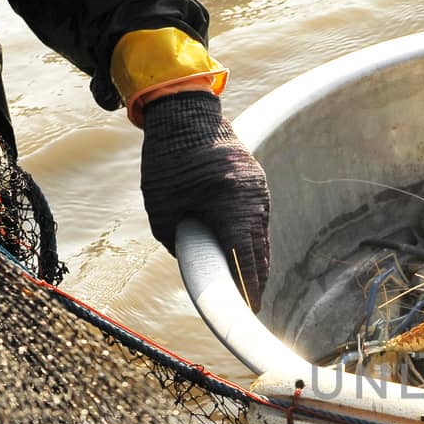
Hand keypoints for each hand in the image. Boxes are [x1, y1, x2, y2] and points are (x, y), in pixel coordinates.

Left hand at [139, 90, 270, 305]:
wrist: (185, 112)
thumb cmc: (167, 159)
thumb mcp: (162, 207)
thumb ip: (179, 241)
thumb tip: (196, 264)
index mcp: (230, 206)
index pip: (246, 259)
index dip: (249, 289)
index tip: (250, 311)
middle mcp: (252, 199)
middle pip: (260, 251)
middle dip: (255, 281)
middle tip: (248, 305)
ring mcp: (259, 188)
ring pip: (262, 235)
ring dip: (255, 259)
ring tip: (248, 284)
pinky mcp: (257, 181)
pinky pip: (259, 218)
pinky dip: (251, 237)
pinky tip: (244, 251)